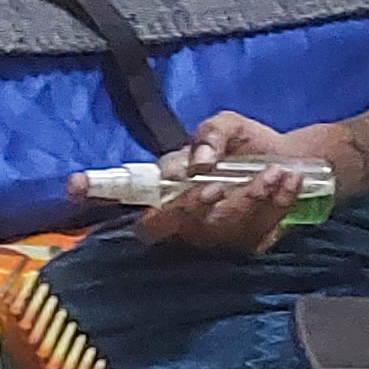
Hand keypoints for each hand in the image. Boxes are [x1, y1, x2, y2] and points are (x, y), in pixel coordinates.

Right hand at [79, 113, 334, 253]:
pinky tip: (288, 182)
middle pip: (169, 222)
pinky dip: (276, 203)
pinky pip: (259, 231)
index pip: (126, 193)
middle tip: (214, 183)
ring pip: (221, 227)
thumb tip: (199, 160)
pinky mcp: (248, 244)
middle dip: (189, 205)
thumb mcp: (227, 124)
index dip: (97, 190)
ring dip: (250, 197)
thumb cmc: (246, 144)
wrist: (294, 162)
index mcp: (168, 187)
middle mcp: (185, 217)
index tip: (74, 185)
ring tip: (277, 171)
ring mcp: (215, 236)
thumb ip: (210, 133)